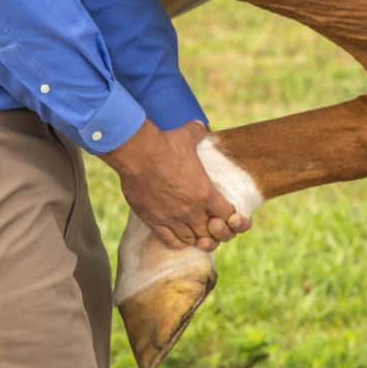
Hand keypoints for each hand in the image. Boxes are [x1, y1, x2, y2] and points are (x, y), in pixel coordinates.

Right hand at [102, 120, 250, 250]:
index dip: (229, 216)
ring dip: (196, 237)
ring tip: (195, 231)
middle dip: (213, 230)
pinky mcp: (154, 222)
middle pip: (211, 232)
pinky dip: (178, 241)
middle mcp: (192, 210)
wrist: (137, 154)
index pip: (228, 215)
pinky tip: (178, 236)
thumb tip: (200, 126)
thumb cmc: (164, 145)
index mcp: (206, 193)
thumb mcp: (187, 136)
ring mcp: (173, 218)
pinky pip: (171, 241)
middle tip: (210, 223)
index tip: (225, 212)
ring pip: (192, 239)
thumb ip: (197, 133)